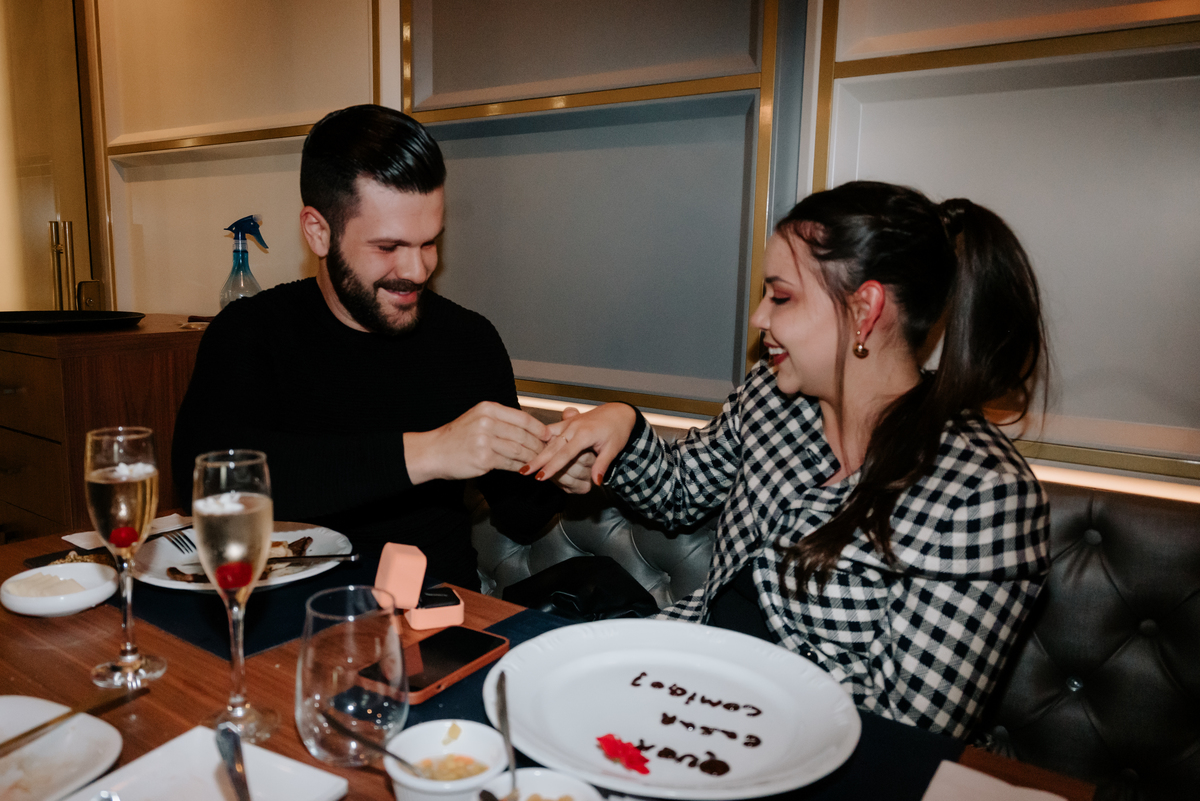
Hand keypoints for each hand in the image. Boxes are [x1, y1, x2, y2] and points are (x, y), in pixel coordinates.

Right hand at [404, 401, 550, 483]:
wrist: (434, 452)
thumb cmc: (457, 437)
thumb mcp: (477, 418)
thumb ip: (501, 420)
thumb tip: (529, 427)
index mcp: (488, 409)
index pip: (522, 417)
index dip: (539, 428)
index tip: (549, 435)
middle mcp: (487, 422)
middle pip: (523, 434)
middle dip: (538, 445)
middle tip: (548, 451)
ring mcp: (485, 440)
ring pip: (519, 449)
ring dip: (532, 457)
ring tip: (540, 461)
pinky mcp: (484, 458)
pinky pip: (510, 463)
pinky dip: (521, 467)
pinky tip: (526, 469)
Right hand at [522, 403, 636, 489]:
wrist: (618, 413)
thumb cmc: (617, 430)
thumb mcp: (613, 448)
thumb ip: (602, 465)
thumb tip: (596, 482)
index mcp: (584, 434)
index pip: (564, 454)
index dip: (551, 466)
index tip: (540, 477)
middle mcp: (573, 427)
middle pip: (551, 446)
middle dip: (537, 460)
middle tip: (524, 472)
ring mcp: (568, 423)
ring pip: (548, 438)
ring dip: (535, 449)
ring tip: (523, 461)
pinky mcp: (566, 422)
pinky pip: (550, 430)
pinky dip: (539, 438)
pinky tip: (529, 446)